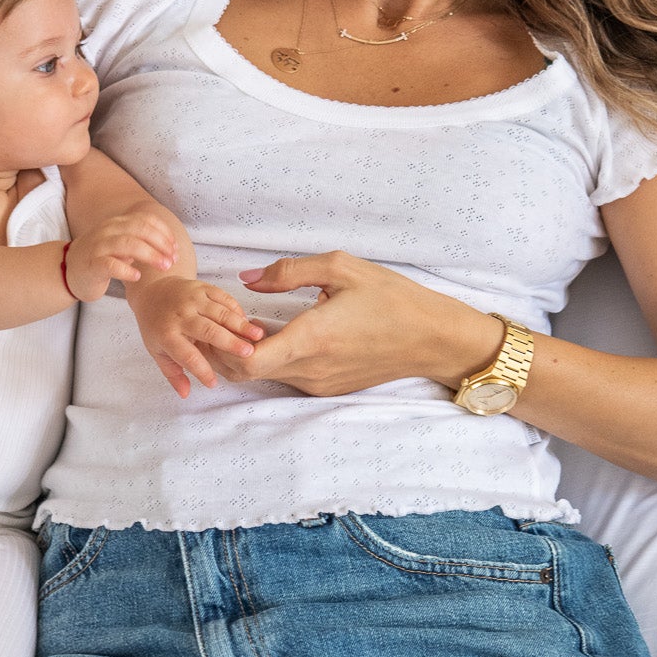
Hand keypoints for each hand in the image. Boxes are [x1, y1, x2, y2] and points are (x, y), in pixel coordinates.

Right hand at [65, 209, 177, 301]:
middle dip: (161, 243)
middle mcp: (108, 231)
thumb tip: (169, 247)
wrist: (67, 272)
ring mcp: (98, 247)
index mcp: (117, 223)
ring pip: (128, 244)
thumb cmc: (100, 260)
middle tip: (173, 259)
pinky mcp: (91, 265)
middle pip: (140, 229)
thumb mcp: (121, 245)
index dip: (164, 232)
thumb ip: (140, 241)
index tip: (175, 248)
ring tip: (164, 266)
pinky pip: (110, 264)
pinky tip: (137, 276)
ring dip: (150, 255)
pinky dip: (126, 270)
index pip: (145, 219)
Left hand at [127, 277, 265, 396]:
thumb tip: (185, 394)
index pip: (187, 356)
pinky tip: (247, 320)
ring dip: (240, 324)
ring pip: (220, 312)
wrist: (153, 291)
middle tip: (249, 354)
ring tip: (258, 335)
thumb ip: (173, 373)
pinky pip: (223, 297)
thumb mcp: (157, 351)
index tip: (214, 383)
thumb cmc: (157, 326)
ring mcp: (192, 298)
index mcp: (167, 334)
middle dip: (230, 343)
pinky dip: (237, 309)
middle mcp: (180, 315)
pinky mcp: (202, 287)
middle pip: (208, 331)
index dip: (201, 371)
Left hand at [231, 252, 503, 396]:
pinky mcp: (328, 388)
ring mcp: (319, 384)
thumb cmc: (391, 297)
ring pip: (265, 376)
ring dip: (249, 353)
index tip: (229, 316)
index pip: (245, 362)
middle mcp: (311, 370)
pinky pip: (287, 377)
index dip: (223, 343)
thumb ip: (287, 272)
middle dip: (227, 348)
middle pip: (245, 373)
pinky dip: (273, 359)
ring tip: (252, 320)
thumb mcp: (340, 268)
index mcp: (311, 338)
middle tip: (230, 316)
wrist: (433, 337)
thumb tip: (247, 279)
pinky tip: (280, 331)